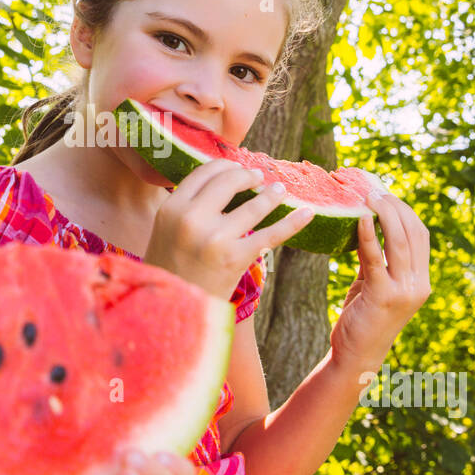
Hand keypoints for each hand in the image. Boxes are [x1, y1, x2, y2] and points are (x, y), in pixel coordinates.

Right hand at [144, 158, 313, 300]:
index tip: (236, 168)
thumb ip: (186, 205)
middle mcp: (192, 219)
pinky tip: (308, 213)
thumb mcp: (165, 229)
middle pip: (229, 181)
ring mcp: (216, 238)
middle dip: (249, 175)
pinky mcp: (237, 258)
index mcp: (171, 208)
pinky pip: (272, 233)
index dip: (225, 165)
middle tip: (259, 177)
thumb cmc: (170, 268)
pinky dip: (294, 222)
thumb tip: (220, 179)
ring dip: (272, 194)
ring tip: (280, 190)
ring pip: (254, 205)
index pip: (204, 173)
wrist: (172, 309)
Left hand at [330, 190, 431, 370]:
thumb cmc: (363, 318)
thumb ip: (376, 258)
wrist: (357, 357)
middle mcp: (419, 284)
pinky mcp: (383, 297)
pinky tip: (360, 219)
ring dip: (384, 214)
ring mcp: (404, 291)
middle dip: (394, 206)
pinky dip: (368, 236)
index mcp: (421, 279)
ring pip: (398, 242)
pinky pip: (376, 259)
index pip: (420, 235)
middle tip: (373, 189)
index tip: (384, 194)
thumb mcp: (373, 283)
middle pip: (412, 233)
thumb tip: (366, 225)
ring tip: (367, 197)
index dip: (404, 210)